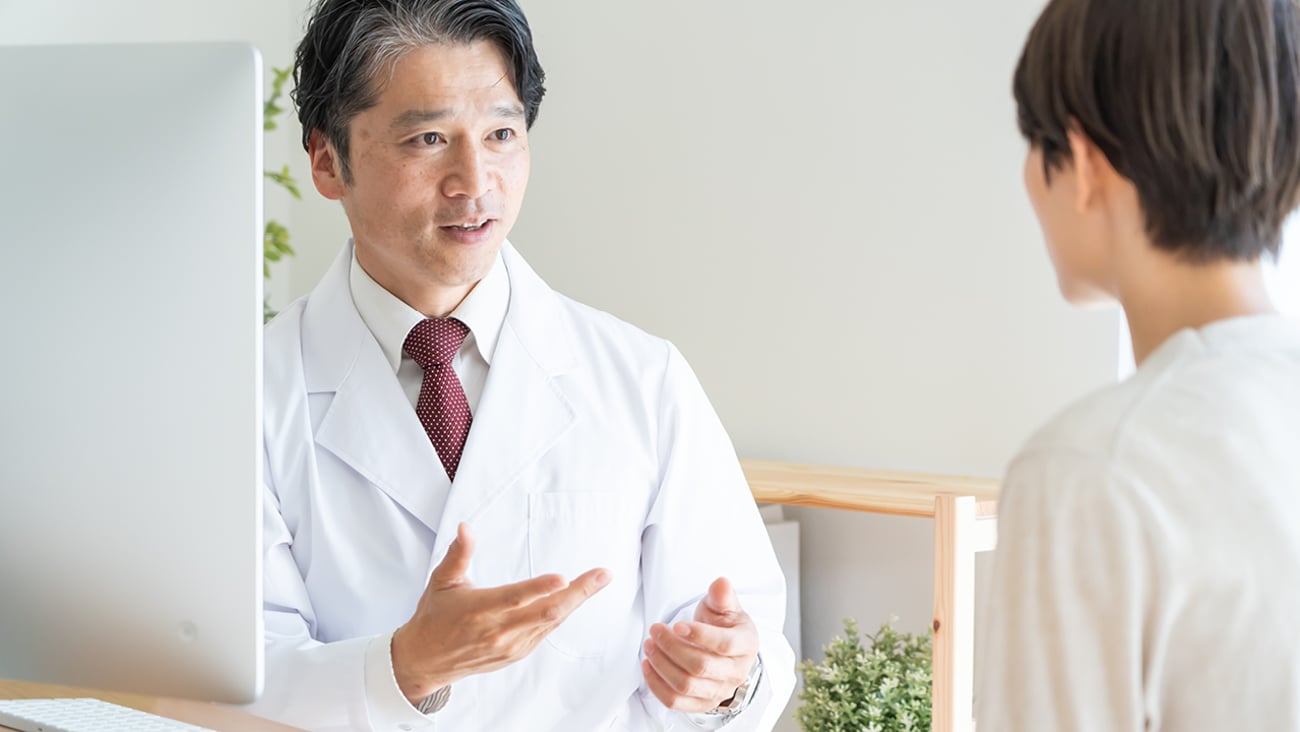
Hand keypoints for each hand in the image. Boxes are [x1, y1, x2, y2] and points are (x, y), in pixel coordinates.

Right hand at [391, 522, 609, 703]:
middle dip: (579, 593)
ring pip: (551, 622)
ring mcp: (510, 645)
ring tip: (597, 580)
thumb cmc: (435, 616)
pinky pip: (545, 632)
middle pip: (547, 612)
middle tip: (602, 575)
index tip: (563, 577)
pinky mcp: (517, 653)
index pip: (515, 597)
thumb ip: (458, 554)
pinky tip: (573, 598)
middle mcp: (498, 631)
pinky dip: (561, 614)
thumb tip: (466, 527)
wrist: (427, 660)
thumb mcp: (442, 581)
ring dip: (576, 601)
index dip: (540, 588)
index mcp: (479, 610)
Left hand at [641, 577, 759, 712]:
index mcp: (745, 645)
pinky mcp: (701, 703)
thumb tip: (721, 583)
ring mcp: (718, 691)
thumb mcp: (725, 607)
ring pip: (685, 685)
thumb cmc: (724, 626)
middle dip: (672, 647)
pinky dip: (657, 685)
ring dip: (661, 665)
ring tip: (649, 645)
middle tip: (655, 631)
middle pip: (700, 666)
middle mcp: (735, 672)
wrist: (726, 651)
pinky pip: (675, 701)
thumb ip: (722, 595)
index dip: (699, 635)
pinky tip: (648, 665)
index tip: (677, 625)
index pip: (724, 645)